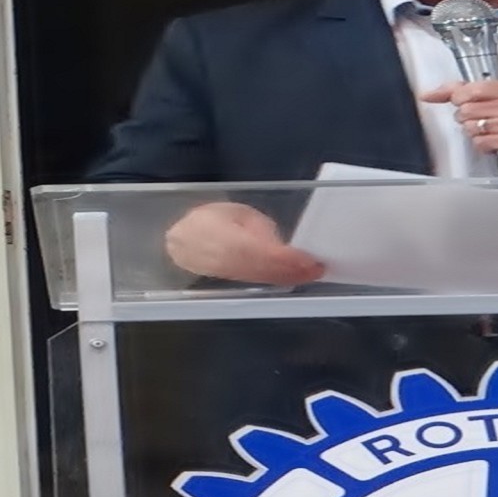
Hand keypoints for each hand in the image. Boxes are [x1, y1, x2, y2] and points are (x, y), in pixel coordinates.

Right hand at [164, 202, 323, 285]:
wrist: (179, 243)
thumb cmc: (209, 220)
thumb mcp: (236, 213)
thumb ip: (257, 228)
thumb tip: (278, 245)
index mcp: (220, 237)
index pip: (258, 252)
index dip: (285, 258)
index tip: (308, 259)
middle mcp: (223, 261)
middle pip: (263, 270)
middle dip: (292, 271)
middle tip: (318, 268)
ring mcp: (225, 275)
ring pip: (262, 279)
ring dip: (289, 278)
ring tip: (312, 273)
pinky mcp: (230, 283)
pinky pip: (258, 282)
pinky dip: (278, 280)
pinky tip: (294, 277)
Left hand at [420, 80, 497, 158]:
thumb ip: (478, 90)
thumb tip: (434, 93)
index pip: (480, 89)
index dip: (460, 94)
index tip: (455, 98)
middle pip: (473, 109)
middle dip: (465, 114)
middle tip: (472, 117)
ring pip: (476, 128)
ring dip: (473, 130)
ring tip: (484, 129)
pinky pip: (484, 143)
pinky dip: (481, 143)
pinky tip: (490, 141)